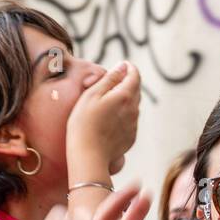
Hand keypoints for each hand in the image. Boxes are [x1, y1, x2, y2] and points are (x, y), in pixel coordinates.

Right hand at [67, 60, 141, 174]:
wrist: (88, 154)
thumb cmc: (84, 123)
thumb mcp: (92, 94)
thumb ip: (110, 78)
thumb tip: (123, 66)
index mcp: (125, 96)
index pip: (135, 75)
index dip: (129, 68)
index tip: (122, 65)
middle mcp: (134, 110)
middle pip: (135, 90)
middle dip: (127, 82)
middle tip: (112, 81)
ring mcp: (133, 124)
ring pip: (134, 105)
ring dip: (125, 99)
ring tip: (108, 101)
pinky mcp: (131, 137)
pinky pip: (130, 120)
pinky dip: (123, 114)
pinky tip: (109, 119)